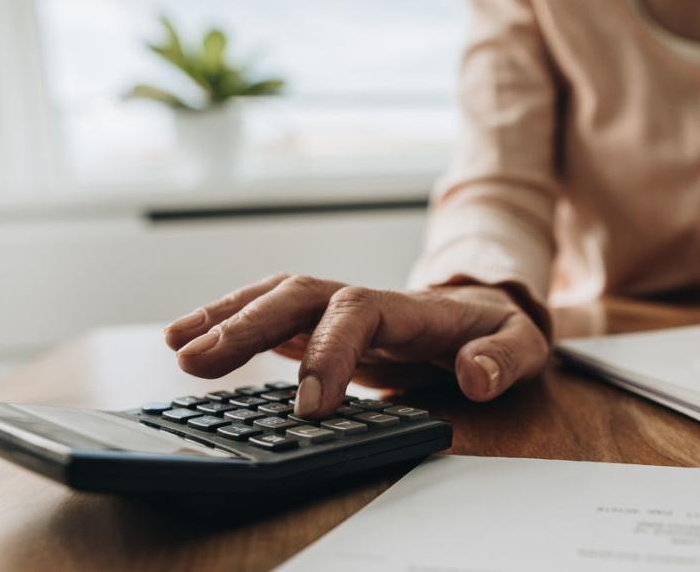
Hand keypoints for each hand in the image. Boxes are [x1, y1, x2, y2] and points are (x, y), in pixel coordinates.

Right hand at [164, 274, 549, 416]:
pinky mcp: (321, 323)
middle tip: (198, 362)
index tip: (310, 405)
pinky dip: (227, 321)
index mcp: (410, 307)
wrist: (486, 316)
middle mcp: (365, 299)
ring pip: (274, 297)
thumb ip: (503, 359)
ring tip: (177, 346)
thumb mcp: (522, 345)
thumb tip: (475, 375)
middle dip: (248, 325)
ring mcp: (338, 308)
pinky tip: (186, 341)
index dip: (329, 351)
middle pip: (299, 295)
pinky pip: (268, 315)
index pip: (358, 313)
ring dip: (225, 317)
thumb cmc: (498, 333)